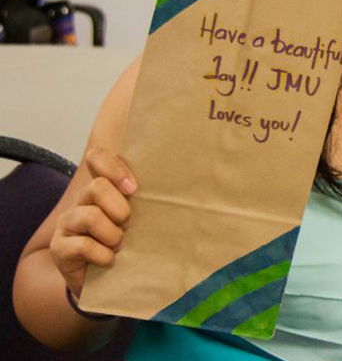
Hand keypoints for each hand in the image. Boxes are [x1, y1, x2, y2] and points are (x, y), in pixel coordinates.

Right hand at [49, 148, 136, 297]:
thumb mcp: (143, 218)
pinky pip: (83, 245)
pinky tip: (109, 261)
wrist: (110, 282)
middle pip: (97, 187)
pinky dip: (103, 256)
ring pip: (91, 216)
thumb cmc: (131, 244)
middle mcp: (81, 200)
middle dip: (120, 210)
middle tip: (128, 226)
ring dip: (113, 235)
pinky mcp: (59, 247)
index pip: (97, 157)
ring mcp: (67, 222)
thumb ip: (150, 199)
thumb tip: (183, 182)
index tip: (134, 188)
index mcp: (102, 187)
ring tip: (118, 245)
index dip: (114, 167)